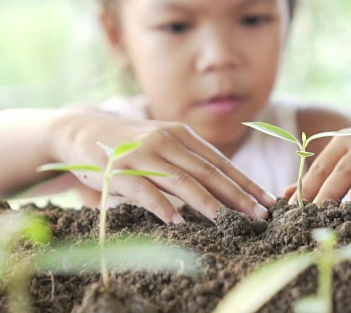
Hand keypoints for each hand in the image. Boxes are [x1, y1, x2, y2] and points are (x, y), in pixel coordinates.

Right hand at [50, 110, 275, 222]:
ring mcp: (142, 154)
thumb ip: (188, 159)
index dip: (245, 181)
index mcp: (181, 134)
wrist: (83, 130)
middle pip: (208, 171)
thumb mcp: (163, 142)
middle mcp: (165, 140)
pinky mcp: (119, 169)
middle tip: (259, 215)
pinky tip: (177, 221)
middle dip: (237, 195)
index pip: (220, 161)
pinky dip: (163, 206)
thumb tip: (223, 185)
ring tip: (227, 222)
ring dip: (207, 203)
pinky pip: (145, 190)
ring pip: (182, 181)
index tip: (267, 199)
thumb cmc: (129, 143)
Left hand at [287, 116, 350, 204]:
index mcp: (345, 140)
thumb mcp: (347, 155)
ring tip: (350, 206)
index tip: (295, 208)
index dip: (308, 185)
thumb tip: (286, 196)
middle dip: (330, 189)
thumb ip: (320, 175)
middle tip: (317, 211)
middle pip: (346, 167)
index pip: (323, 165)